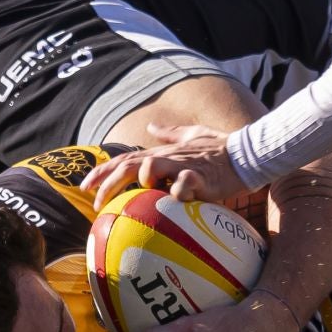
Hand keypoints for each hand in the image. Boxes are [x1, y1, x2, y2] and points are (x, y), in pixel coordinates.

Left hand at [87, 122, 257, 210]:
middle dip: (109, 182)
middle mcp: (168, 157)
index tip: (85, 187)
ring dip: (140, 178)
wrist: (246, 153)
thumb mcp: (192, 137)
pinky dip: (176, 190)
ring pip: (152, 167)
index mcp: (162, 153)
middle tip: (95, 204)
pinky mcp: (202, 176)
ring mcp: (184, 165)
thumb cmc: (219, 148)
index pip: (125, 160)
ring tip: (134, 195)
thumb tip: (151, 127)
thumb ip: (170, 134)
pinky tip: (172, 200)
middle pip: (130, 165)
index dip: (103, 171)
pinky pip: (186, 183)